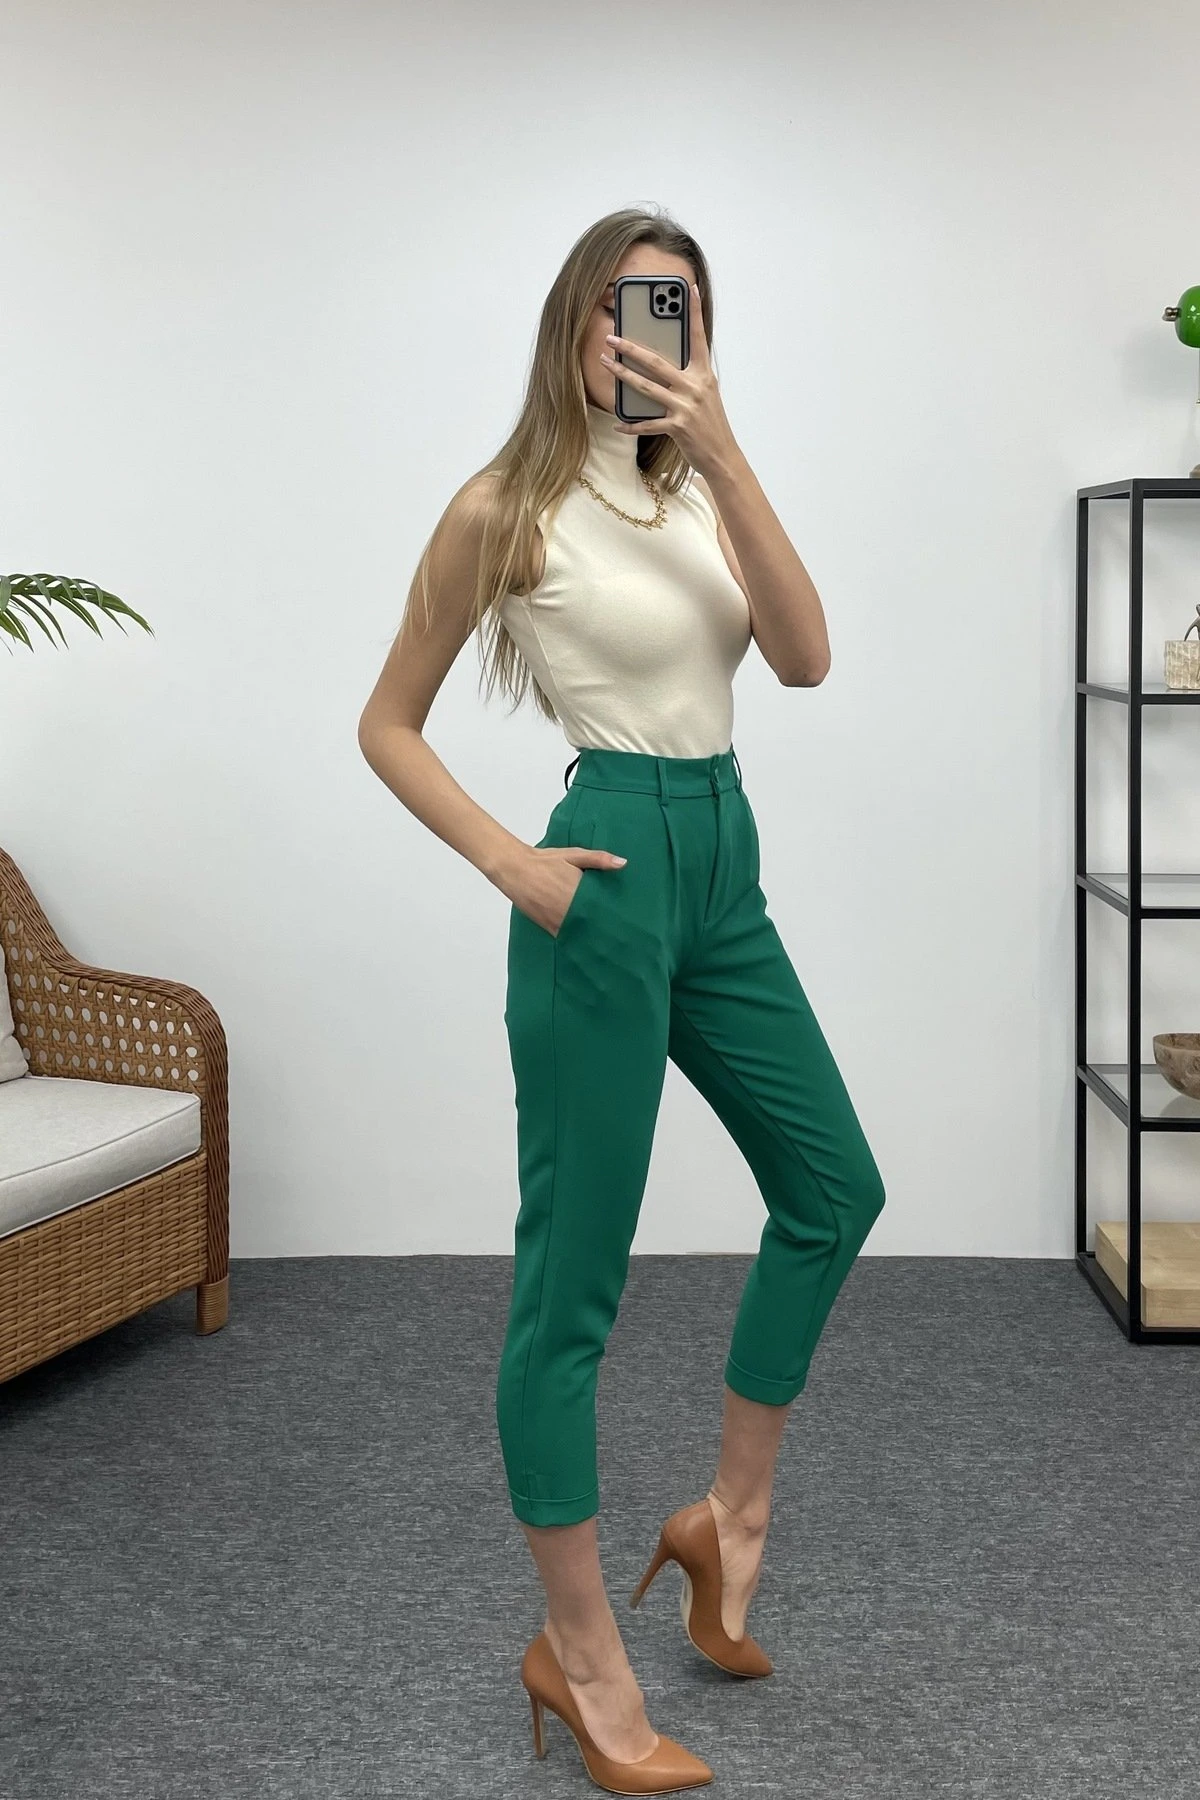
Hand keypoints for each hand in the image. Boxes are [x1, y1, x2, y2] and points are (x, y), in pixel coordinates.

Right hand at [509, 842, 625, 936]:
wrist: (514, 869)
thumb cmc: (545, 861)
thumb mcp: (573, 855)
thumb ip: (599, 859)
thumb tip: (622, 863)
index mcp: (579, 892)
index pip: (604, 910)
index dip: (617, 917)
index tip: (629, 921)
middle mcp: (569, 910)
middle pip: (595, 925)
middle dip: (607, 928)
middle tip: (624, 935)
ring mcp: (558, 921)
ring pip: (582, 934)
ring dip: (593, 936)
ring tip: (609, 941)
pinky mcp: (548, 926)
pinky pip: (567, 936)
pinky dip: (576, 938)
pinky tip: (586, 941)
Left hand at [599, 281, 738, 479]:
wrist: (723, 456)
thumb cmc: (711, 424)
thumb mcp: (706, 394)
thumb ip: (688, 377)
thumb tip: (661, 364)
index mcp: (704, 374)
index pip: (698, 337)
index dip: (695, 312)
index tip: (690, 289)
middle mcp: (695, 386)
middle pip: (656, 362)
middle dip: (631, 348)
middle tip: (612, 338)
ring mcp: (685, 407)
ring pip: (646, 387)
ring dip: (621, 375)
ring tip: (605, 363)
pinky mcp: (678, 427)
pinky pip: (647, 423)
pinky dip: (630, 424)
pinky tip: (617, 422)